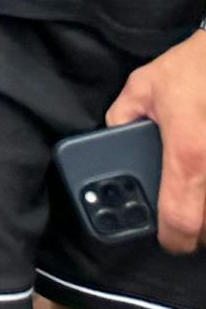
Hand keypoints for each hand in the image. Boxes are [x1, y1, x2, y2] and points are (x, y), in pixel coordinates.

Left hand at [106, 30, 205, 254]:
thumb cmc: (194, 69)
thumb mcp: (143, 86)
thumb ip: (121, 118)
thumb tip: (112, 140)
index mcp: (187, 153)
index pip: (182, 218)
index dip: (173, 238)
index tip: (168, 240)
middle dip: (194, 228)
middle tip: (181, 215)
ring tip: (194, 193)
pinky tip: (203, 181)